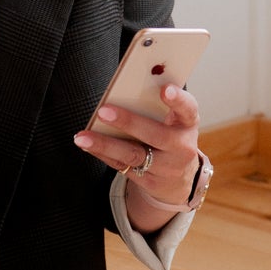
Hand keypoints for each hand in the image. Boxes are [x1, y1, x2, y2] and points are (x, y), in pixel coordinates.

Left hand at [73, 83, 201, 209]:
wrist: (180, 178)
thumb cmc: (170, 135)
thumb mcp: (173, 120)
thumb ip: (156, 105)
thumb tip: (123, 87)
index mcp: (187, 124)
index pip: (188, 109)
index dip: (178, 100)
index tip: (165, 89)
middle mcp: (182, 147)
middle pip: (156, 135)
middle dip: (128, 122)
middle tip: (103, 111)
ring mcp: (167, 168)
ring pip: (133, 155)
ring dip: (105, 144)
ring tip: (82, 137)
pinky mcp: (150, 182)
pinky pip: (122, 167)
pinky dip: (103, 154)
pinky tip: (87, 145)